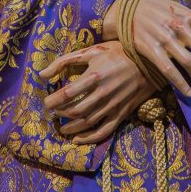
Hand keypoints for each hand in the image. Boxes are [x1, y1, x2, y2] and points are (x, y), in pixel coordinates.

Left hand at [38, 41, 154, 143]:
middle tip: (53, 113)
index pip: (67, 93)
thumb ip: (65, 61)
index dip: (53, 101)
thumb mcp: (91, 51)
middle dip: (60, 114)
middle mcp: (103, 93)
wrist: (148, 62)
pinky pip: (104, 130)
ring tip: (62, 127)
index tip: (46, 102)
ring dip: (71, 127)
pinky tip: (78, 139)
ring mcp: (113, 105)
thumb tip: (42, 74)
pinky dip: (90, 138)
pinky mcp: (122, 113)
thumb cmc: (117, 52)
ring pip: (87, 122)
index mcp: (94, 75)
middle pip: (75, 110)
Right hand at [128, 0, 190, 97]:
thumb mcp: (183, 11)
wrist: (129, 9)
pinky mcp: (151, 49)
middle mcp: (179, 27)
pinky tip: (188, 93)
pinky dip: (181, 83)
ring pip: (189, 63)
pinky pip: (169, 70)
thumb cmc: (161, 11)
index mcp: (189, 16)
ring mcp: (165, 38)